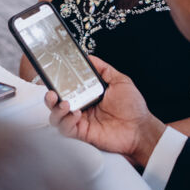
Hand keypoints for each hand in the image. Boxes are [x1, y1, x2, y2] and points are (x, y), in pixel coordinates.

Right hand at [46, 56, 164, 167]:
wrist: (140, 128)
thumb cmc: (132, 107)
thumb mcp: (120, 81)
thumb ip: (103, 69)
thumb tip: (88, 57)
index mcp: (87, 94)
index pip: (66, 88)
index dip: (56, 83)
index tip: (50, 76)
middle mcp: (80, 107)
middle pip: (55, 103)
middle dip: (49, 97)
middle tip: (51, 92)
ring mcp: (80, 121)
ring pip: (56, 117)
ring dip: (56, 109)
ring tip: (64, 103)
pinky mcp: (82, 133)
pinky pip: (66, 129)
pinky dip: (67, 121)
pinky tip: (76, 114)